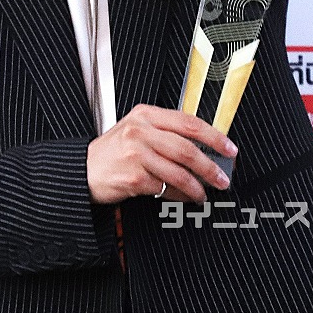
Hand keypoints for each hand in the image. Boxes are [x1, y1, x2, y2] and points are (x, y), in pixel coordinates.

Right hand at [86, 104, 236, 204]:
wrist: (83, 170)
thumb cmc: (112, 152)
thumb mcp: (136, 130)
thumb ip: (165, 132)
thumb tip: (204, 147)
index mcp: (146, 114)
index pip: (188, 122)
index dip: (214, 136)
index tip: (229, 148)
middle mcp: (141, 131)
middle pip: (187, 148)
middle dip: (210, 166)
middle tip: (222, 177)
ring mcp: (136, 154)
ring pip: (179, 171)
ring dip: (197, 186)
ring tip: (204, 192)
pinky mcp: (133, 178)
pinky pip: (165, 189)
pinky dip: (179, 196)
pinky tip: (184, 197)